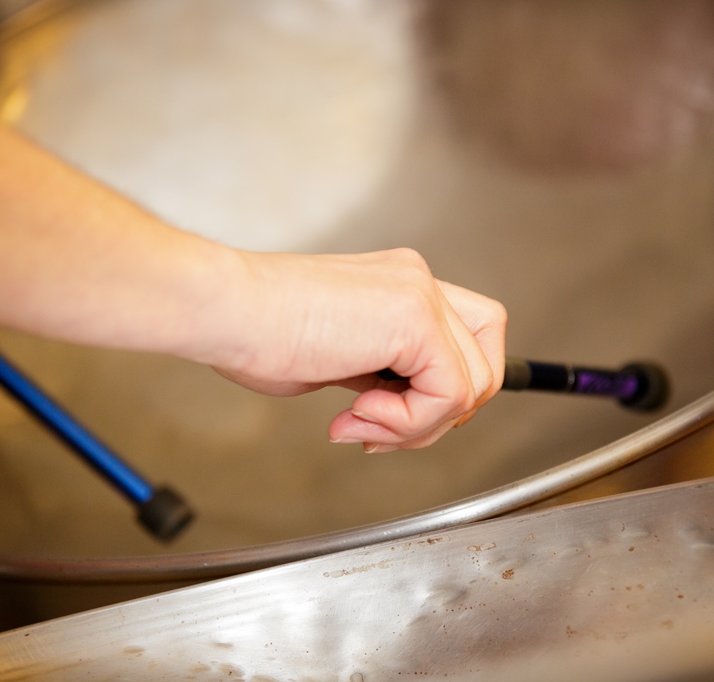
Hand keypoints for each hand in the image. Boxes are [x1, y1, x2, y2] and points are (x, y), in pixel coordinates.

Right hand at [214, 248, 505, 451]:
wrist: (226, 310)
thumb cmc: (257, 332)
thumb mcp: (339, 358)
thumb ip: (381, 376)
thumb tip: (400, 410)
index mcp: (402, 287)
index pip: (470, 340)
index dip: (448, 393)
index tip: (395, 419)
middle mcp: (419, 282)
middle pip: (488, 361)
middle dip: (444, 415)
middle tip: (385, 430)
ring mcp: (420, 294)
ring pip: (475, 384)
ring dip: (418, 425)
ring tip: (360, 422)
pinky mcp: (414, 317)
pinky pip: (449, 393)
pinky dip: (410, 422)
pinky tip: (358, 413)